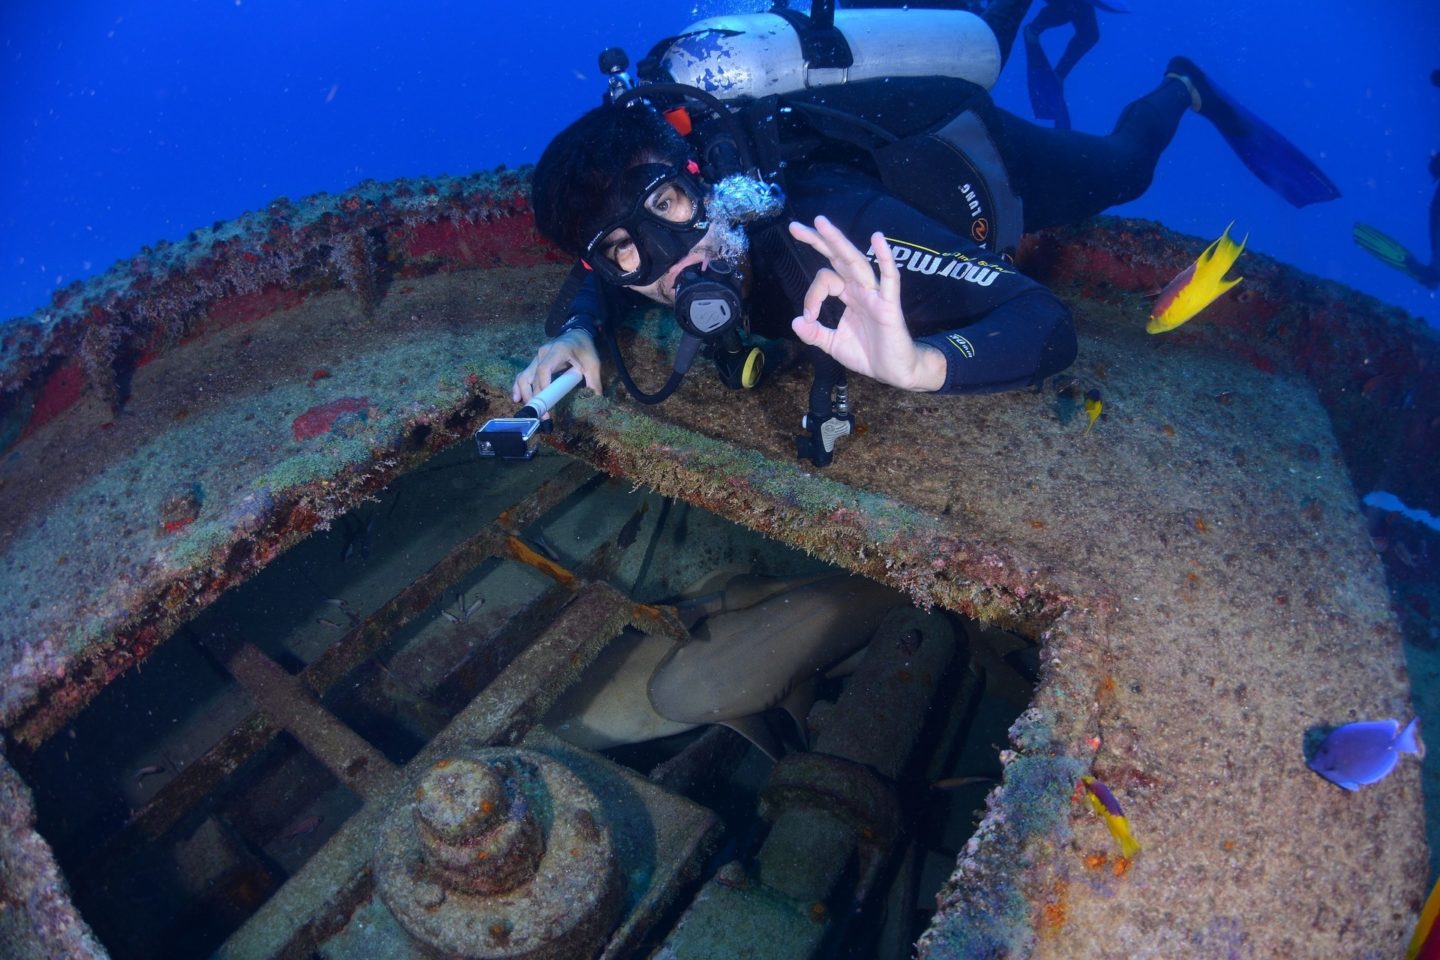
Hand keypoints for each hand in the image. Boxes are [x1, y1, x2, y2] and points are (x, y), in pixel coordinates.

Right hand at [511, 330, 601, 413]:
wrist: (577, 334)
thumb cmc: (584, 349)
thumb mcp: (593, 364)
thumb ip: (594, 382)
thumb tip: (596, 400)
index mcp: (558, 351)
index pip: (544, 368)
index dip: (543, 385)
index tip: (546, 401)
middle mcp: (543, 354)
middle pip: (532, 377)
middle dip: (535, 397)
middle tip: (542, 415)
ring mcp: (536, 358)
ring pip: (524, 377)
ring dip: (524, 394)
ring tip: (530, 410)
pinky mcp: (534, 363)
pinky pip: (523, 375)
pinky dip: (519, 387)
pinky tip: (517, 399)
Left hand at [788, 216, 945, 391]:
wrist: (895, 372)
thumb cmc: (869, 354)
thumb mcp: (833, 345)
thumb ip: (815, 334)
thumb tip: (795, 322)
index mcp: (848, 295)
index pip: (825, 280)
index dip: (811, 296)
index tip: (809, 318)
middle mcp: (860, 289)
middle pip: (838, 257)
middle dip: (817, 240)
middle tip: (794, 226)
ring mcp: (875, 294)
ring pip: (856, 262)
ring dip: (838, 241)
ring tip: (821, 223)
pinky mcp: (889, 305)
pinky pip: (889, 278)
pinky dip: (885, 258)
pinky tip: (878, 238)